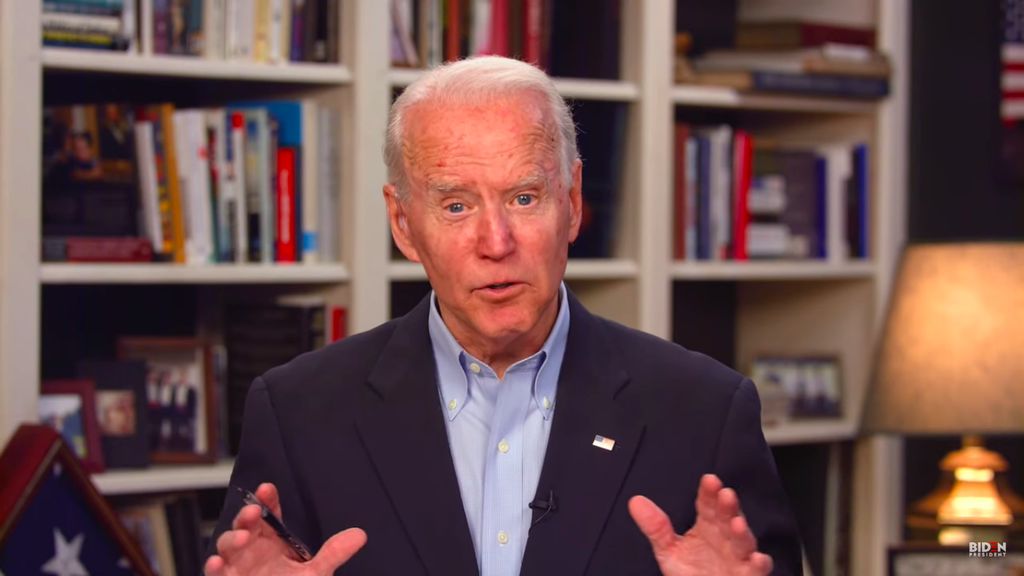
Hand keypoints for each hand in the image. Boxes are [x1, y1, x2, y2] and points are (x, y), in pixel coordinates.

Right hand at [205, 482, 366, 575]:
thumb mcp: (314, 573)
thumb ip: (333, 554)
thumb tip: (360, 535)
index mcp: (271, 541)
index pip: (269, 515)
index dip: (267, 501)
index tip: (268, 489)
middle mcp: (251, 550)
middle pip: (244, 525)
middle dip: (247, 516)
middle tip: (255, 512)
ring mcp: (236, 566)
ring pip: (227, 545)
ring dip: (231, 539)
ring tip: (242, 538)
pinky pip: (215, 573)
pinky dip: (214, 566)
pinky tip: (217, 562)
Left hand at [629, 474, 772, 575]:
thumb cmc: (693, 571)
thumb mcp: (669, 550)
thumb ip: (656, 528)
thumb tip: (635, 501)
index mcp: (708, 526)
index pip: (708, 504)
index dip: (709, 493)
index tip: (709, 480)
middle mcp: (726, 537)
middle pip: (728, 518)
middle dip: (728, 507)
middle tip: (725, 494)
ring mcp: (739, 557)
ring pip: (744, 541)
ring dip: (743, 533)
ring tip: (738, 524)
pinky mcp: (748, 575)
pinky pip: (757, 570)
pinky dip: (759, 564)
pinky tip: (757, 559)